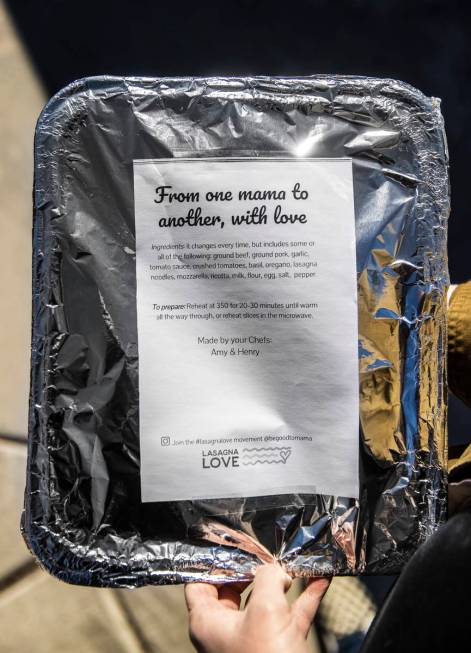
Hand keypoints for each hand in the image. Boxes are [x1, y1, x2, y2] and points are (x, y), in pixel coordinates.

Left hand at [185, 564, 330, 652]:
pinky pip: (291, 614)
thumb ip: (267, 578)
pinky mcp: (280, 647)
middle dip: (254, 568)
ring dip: (283, 580)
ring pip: (267, 600)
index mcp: (208, 622)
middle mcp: (227, 630)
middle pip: (235, 588)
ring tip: (293, 560)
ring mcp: (254, 639)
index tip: (234, 545)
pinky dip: (305, 596)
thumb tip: (275, 570)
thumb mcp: (264, 609)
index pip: (200, 582)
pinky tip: (320, 578)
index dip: (216, 562)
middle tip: (268, 552)